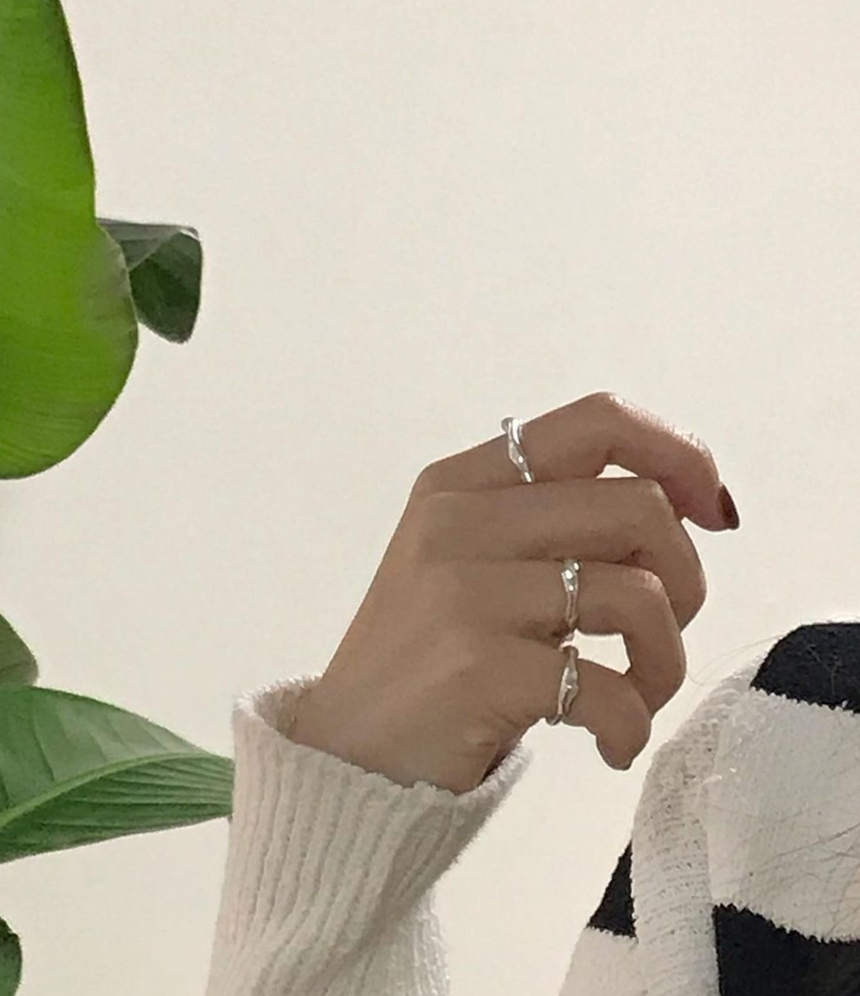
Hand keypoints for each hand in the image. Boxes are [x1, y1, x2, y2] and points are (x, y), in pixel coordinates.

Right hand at [288, 392, 738, 793]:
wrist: (345, 752)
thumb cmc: (429, 654)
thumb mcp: (470, 557)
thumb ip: (551, 518)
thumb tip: (685, 503)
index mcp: (463, 481)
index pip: (600, 421)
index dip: (679, 454)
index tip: (712, 510)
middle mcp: (462, 520)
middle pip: (640, 507)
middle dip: (688, 578)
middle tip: (662, 632)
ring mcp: (466, 591)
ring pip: (641, 595)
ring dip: (666, 662)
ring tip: (638, 695)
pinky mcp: (478, 667)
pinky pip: (609, 687)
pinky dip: (632, 726)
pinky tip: (611, 744)